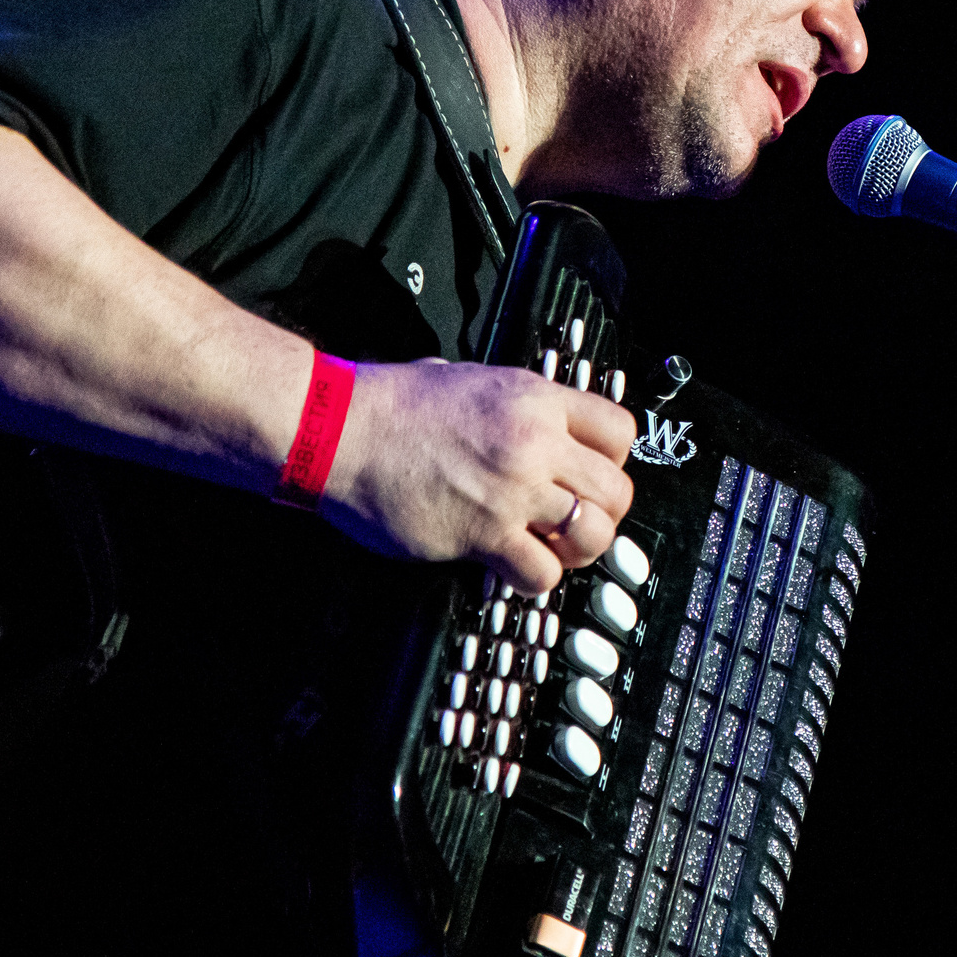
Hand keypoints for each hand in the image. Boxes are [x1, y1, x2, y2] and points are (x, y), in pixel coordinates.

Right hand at [324, 358, 635, 592]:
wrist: (337, 431)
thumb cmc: (388, 406)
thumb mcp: (466, 379)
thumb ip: (509, 403)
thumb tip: (524, 416)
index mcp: (535, 399)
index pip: (620, 432)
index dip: (612, 460)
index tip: (590, 473)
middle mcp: (534, 442)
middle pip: (616, 490)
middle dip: (601, 511)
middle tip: (573, 519)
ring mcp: (513, 489)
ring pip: (593, 533)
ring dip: (577, 548)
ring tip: (551, 545)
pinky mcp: (485, 533)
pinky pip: (543, 572)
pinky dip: (534, 577)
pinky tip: (513, 565)